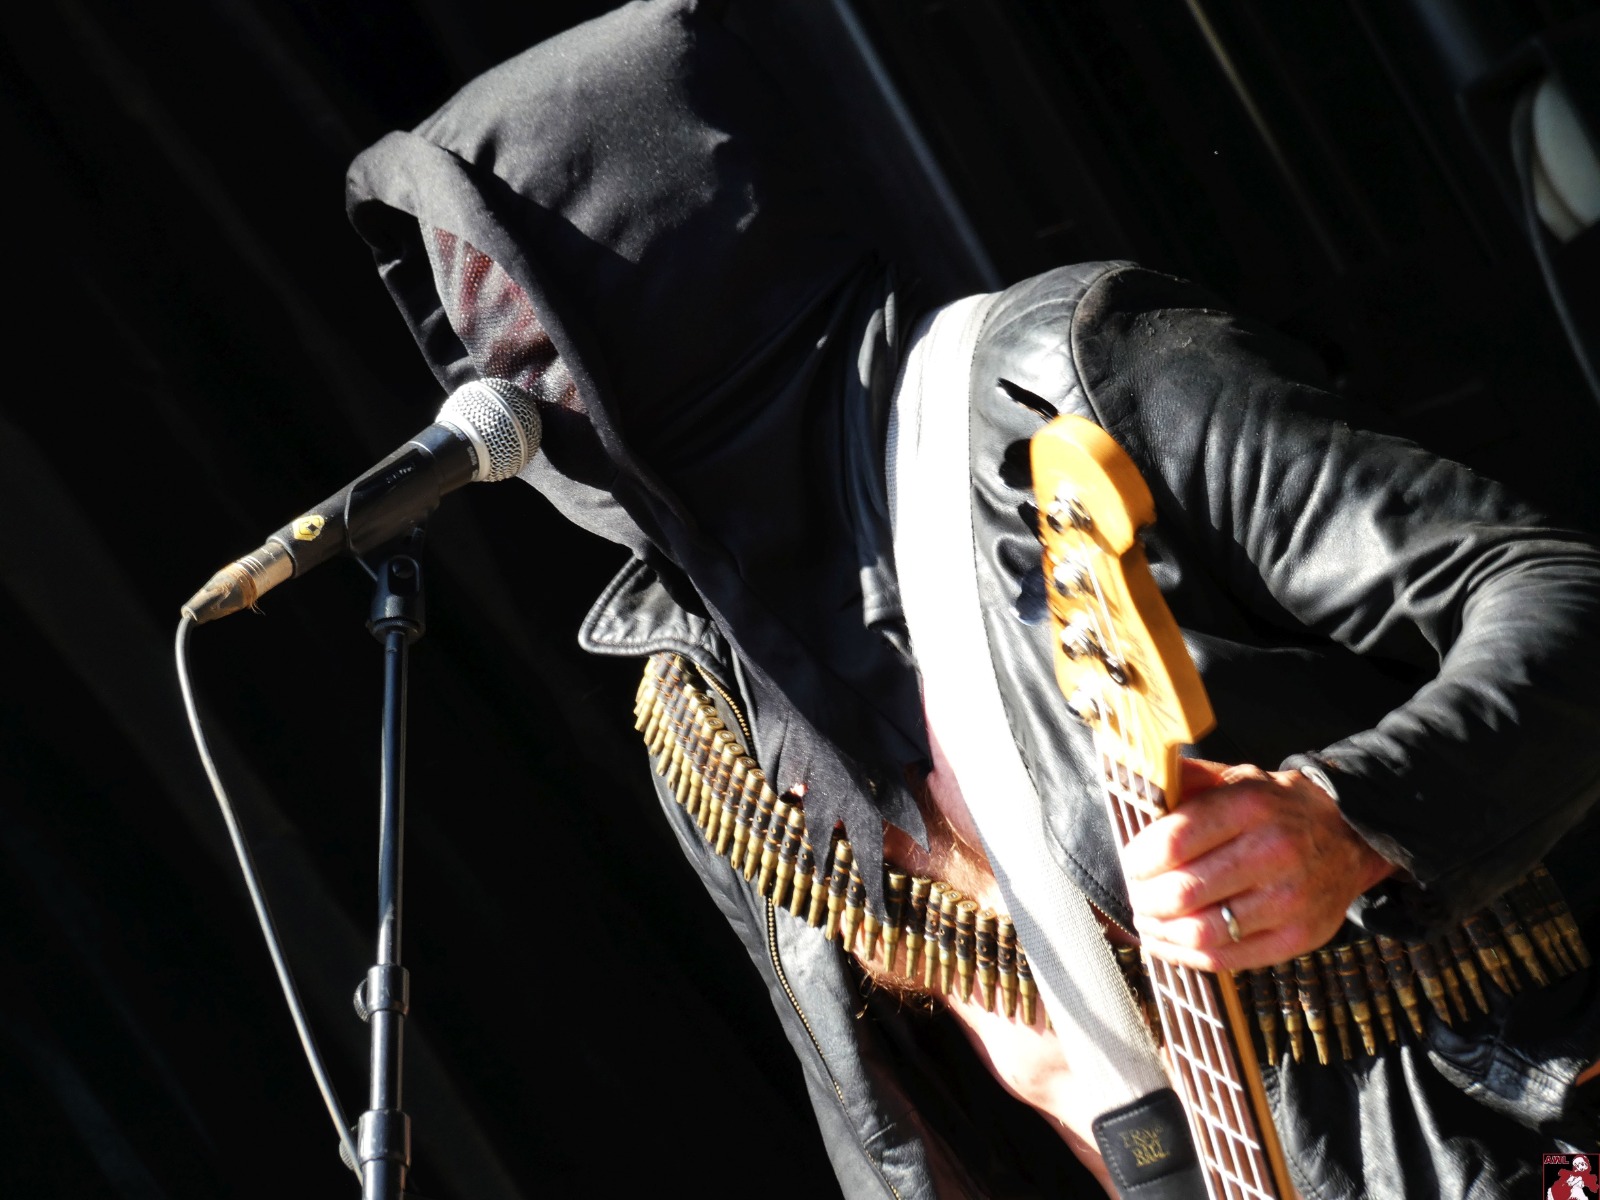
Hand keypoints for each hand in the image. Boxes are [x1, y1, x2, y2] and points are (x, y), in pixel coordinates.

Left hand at [1121, 758, 1394, 971]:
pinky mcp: (1299, 937)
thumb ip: (1186, 780)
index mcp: (1250, 806)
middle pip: (1182, 892)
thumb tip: (1137, 784)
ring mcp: (1290, 900)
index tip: (1131, 864)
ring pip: (1200, 932)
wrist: (1349, 837)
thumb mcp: (1236, 778)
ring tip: (1148, 920)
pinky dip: (1186, 955)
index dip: (1139, 860)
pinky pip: (1226, 958)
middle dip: (1144, 898)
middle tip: (1136, 895)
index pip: (1174, 841)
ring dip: (1159, 931)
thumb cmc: (1275, 809)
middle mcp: (1273, 852)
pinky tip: (1170, 942)